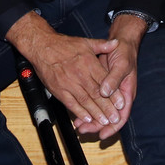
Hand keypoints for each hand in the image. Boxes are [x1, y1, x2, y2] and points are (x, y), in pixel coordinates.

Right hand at [7, 12, 121, 130]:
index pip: (104, 81)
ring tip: (104, 122)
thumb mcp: (86, 42)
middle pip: (96, 93)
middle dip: (107, 108)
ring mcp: (69, 83)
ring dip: (95, 113)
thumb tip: (117, 43)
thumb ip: (102, 45)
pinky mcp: (59, 90)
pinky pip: (70, 103)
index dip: (113, 94)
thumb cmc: (64, 45)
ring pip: (85, 100)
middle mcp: (80, 74)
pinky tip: (86, 119)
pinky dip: (78, 112)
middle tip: (115, 118)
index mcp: (88, 62)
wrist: (42, 46)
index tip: (121, 104)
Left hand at [86, 14, 145, 139]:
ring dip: (90, 119)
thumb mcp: (121, 64)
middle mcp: (118, 96)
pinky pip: (94, 102)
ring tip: (78, 126)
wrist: (120, 41)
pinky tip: (77, 114)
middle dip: (97, 125)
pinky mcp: (102, 87)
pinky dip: (87, 108)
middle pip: (109, 117)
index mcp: (126, 93)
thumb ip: (114, 79)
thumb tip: (105, 93)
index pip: (121, 115)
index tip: (103, 134)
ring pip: (100, 111)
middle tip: (84, 130)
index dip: (113, 126)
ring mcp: (110, 92)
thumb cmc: (124, 52)